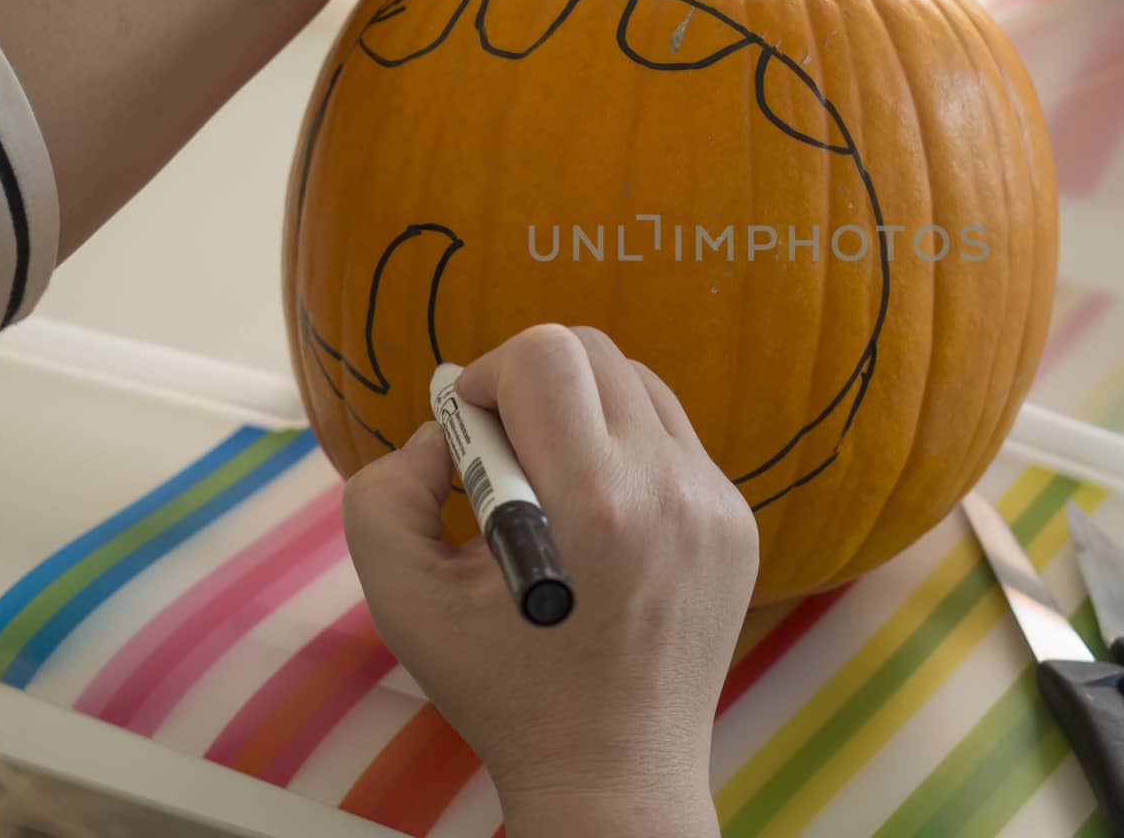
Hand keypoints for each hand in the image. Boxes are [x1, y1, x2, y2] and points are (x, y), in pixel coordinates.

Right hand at [342, 324, 757, 836]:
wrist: (616, 771)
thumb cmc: (504, 689)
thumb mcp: (401, 599)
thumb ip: (386, 490)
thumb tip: (441, 428)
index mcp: (593, 504)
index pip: (546, 356)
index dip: (489, 377)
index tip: (470, 436)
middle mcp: (668, 488)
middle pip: (595, 351)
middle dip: (531, 384)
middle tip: (503, 456)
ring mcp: (714, 502)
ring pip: (639, 385)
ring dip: (582, 412)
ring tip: (554, 488)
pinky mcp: (737, 520)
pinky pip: (673, 438)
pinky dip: (626, 452)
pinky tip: (600, 520)